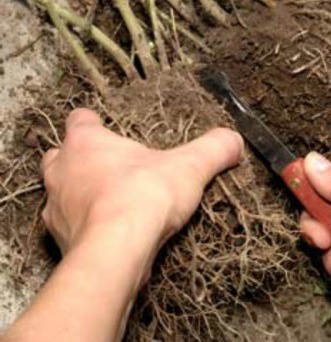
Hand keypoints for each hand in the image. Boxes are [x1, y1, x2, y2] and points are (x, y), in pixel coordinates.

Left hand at [5, 108, 242, 341]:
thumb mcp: (189, 167)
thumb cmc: (144, 197)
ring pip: (58, 192)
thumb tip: (235, 140)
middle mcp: (62, 171)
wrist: (115, 251)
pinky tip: (105, 232)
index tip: (104, 127)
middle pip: (60, 156)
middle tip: (106, 168)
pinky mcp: (59, 240)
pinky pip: (66, 227)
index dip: (92, 122)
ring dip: (76, 194)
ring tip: (106, 202)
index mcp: (86, 143)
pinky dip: (82, 227)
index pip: (80, 120)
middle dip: (78, 160)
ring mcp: (55, 207)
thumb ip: (213, 149)